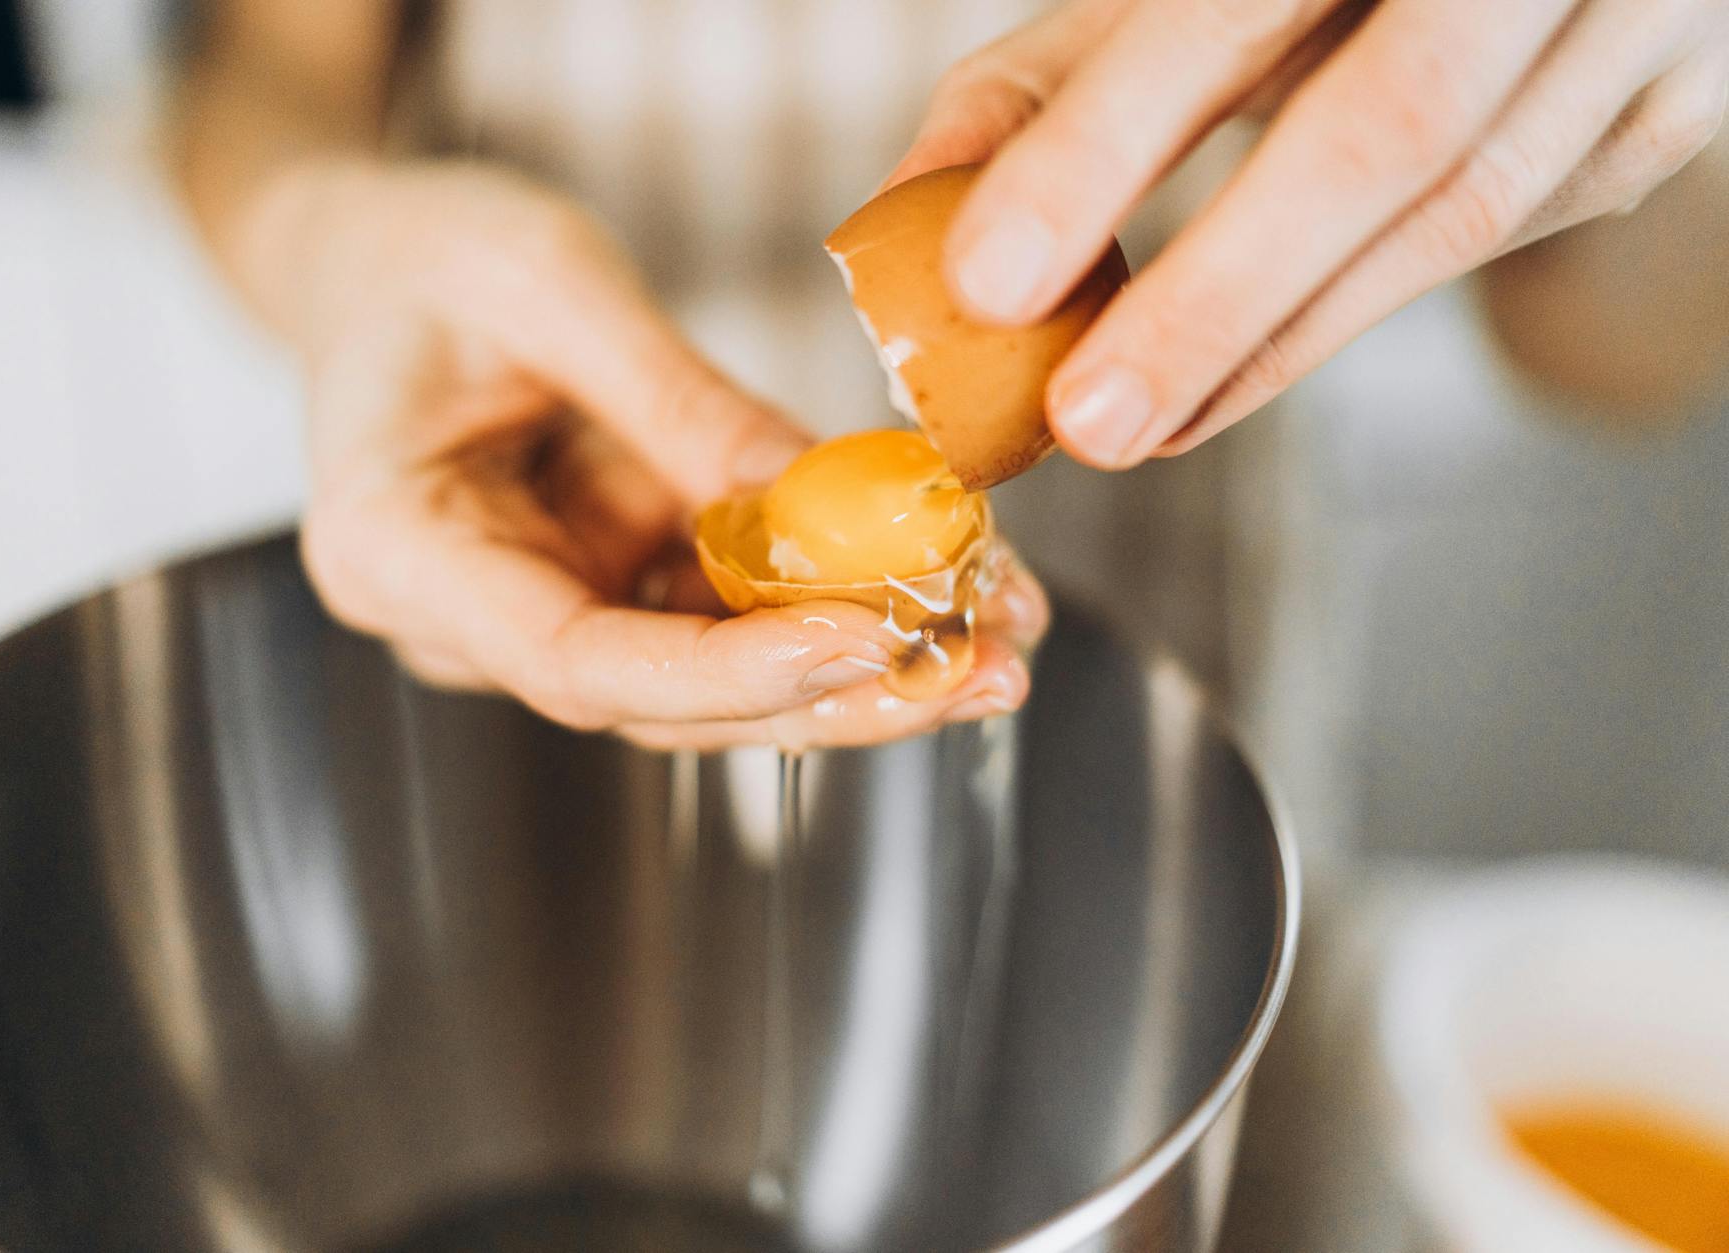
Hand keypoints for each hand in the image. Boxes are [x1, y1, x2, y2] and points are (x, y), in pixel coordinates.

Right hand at [245, 162, 1043, 747]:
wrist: (378, 258)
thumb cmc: (427, 255)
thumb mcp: (550, 286)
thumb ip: (680, 405)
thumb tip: (833, 505)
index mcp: (400, 553)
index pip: (579, 663)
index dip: (731, 671)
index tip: (864, 638)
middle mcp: (472, 619)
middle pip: (669, 702)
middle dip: (837, 694)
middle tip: (981, 668)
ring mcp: (550, 610)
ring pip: (719, 682)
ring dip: (866, 669)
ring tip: (1003, 635)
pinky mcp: (614, 585)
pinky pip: (734, 616)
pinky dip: (840, 602)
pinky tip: (950, 583)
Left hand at [890, 0, 1728, 465]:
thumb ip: (1053, 81)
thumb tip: (906, 213)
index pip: (1227, 11)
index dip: (1103, 143)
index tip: (986, 281)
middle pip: (1383, 128)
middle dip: (1218, 294)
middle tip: (1085, 420)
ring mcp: (1623, 17)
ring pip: (1458, 205)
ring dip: (1280, 342)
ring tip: (1136, 427)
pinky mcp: (1661, 111)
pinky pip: (1504, 234)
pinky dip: (1345, 323)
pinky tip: (1232, 386)